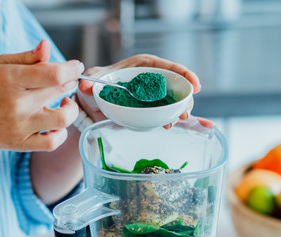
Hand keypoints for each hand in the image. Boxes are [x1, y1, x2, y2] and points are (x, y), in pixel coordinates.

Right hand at [0, 40, 83, 152]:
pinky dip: (61, 133)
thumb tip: (47, 47)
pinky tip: (56, 123)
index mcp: (11, 79)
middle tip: (67, 80)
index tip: (75, 66)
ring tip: (65, 103)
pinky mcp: (21, 143)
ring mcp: (21, 126)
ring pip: (63, 118)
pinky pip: (52, 142)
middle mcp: (18, 103)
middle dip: (70, 82)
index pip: (53, 73)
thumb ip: (26, 57)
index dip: (71, 68)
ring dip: (71, 108)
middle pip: (60, 90)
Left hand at [76, 54, 213, 129]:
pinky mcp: (152, 110)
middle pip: (177, 85)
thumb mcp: (93, 80)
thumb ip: (89, 82)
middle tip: (184, 113)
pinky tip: (187, 126)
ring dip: (180, 111)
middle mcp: (153, 79)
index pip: (168, 67)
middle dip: (185, 98)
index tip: (195, 84)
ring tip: (175, 123)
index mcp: (143, 66)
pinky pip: (169, 113)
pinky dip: (177, 119)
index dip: (184, 74)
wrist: (91, 103)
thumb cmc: (95, 84)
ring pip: (175, 101)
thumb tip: (85, 85)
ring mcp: (154, 96)